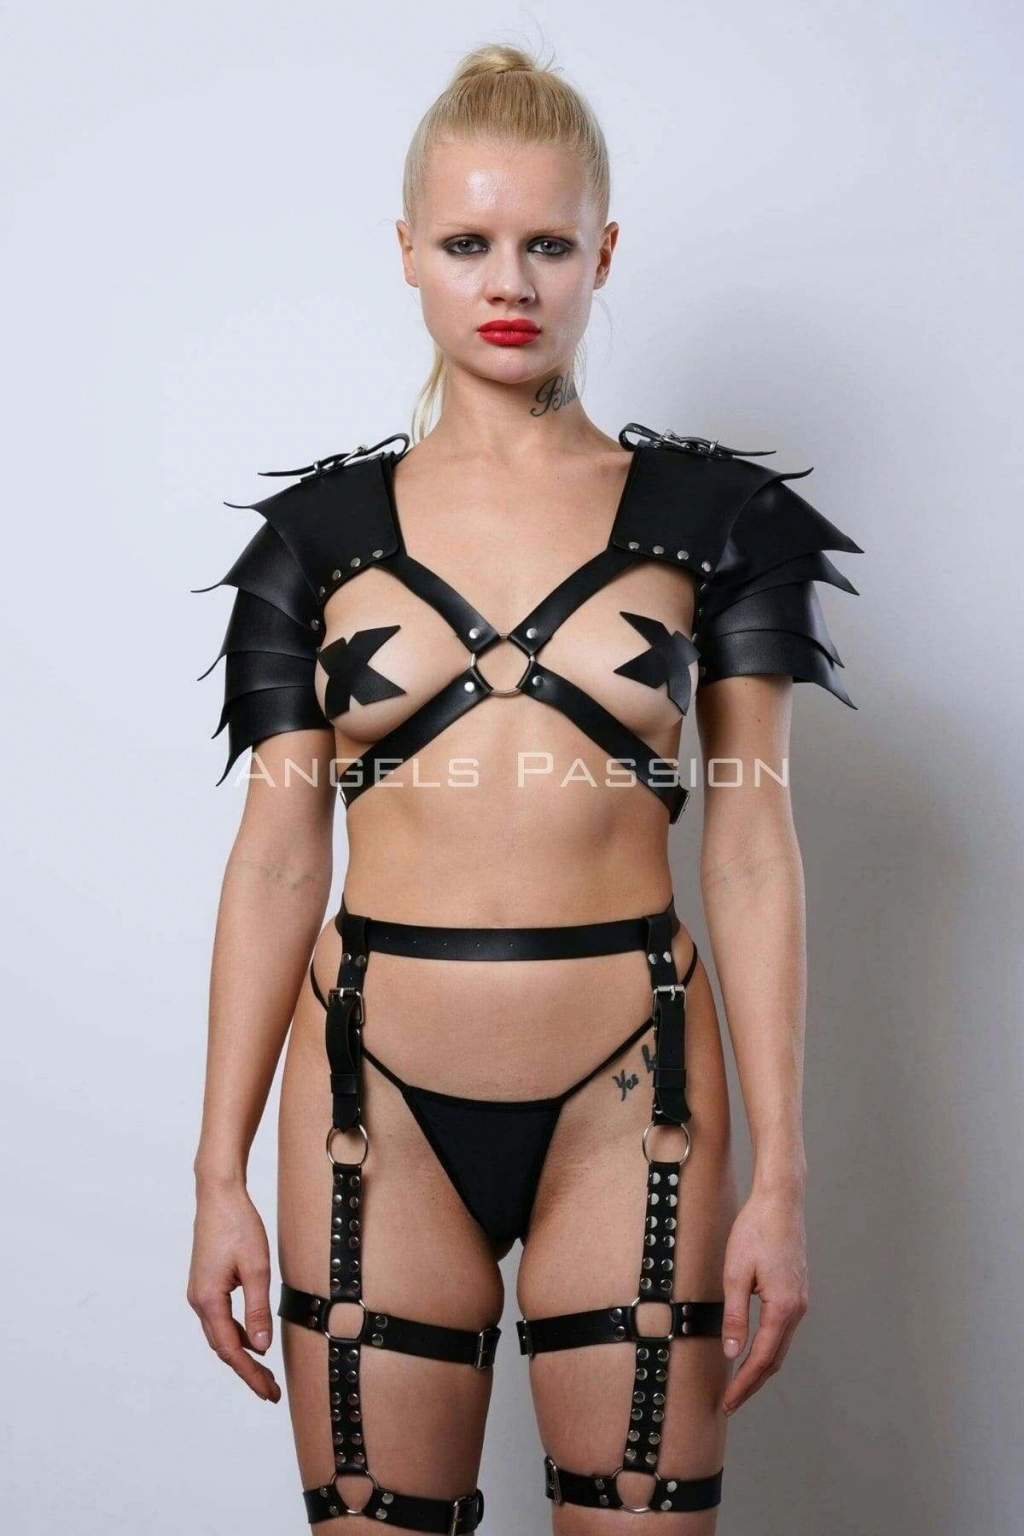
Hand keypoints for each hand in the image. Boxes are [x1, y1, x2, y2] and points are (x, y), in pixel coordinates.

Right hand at [187, 1180, 281, 1402]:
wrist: (218, 1195)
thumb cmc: (237, 1225)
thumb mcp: (256, 1268)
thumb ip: (258, 1309)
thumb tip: (261, 1347)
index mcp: (208, 1300)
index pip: (231, 1349)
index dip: (250, 1374)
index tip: (268, 1393)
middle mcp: (199, 1301)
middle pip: (224, 1347)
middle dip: (247, 1370)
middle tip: (271, 1391)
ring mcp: (200, 1292)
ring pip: (221, 1334)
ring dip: (243, 1353)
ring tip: (265, 1371)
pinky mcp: (206, 1284)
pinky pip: (221, 1318)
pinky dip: (237, 1333)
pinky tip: (254, 1338)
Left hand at [719, 1186, 808, 1414]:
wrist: (780, 1202)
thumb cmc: (756, 1231)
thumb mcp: (736, 1273)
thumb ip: (735, 1315)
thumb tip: (732, 1352)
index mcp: (783, 1308)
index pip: (761, 1358)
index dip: (744, 1383)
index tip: (729, 1401)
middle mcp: (797, 1309)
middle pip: (774, 1358)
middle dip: (752, 1382)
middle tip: (731, 1401)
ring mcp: (800, 1301)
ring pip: (781, 1346)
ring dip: (761, 1367)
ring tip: (740, 1382)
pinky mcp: (797, 1292)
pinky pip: (783, 1330)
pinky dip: (769, 1347)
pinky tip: (755, 1349)